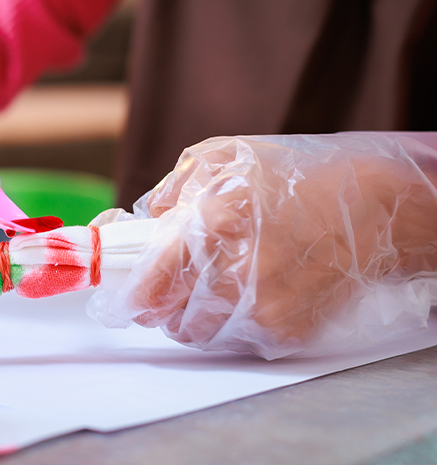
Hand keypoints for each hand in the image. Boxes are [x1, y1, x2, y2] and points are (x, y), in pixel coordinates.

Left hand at [119, 134, 436, 356]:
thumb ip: (174, 188)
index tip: (130, 297)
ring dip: (193, 319)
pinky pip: (235, 342)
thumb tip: (145, 221)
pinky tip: (244, 298)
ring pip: (199, 335)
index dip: (136, 293)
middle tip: (171, 291)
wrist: (368, 211)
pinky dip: (228, 327)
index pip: (154, 280)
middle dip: (163, 306)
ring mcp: (263, 308)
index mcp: (216, 224)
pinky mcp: (285, 331)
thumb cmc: (293, 179)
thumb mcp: (224, 157)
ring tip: (209, 292)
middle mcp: (237, 272)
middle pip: (171, 316)